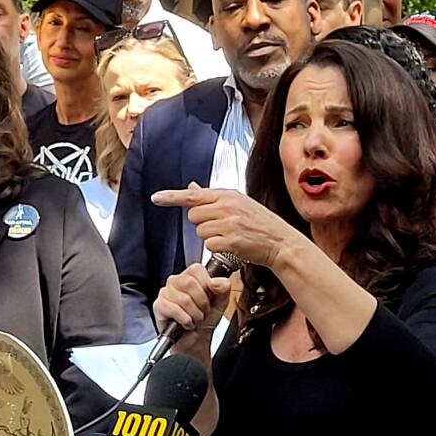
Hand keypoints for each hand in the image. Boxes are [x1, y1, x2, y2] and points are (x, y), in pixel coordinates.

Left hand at [151, 182, 293, 268]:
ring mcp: (229, 223)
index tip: (156, 198)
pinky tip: (231, 245)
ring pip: (200, 232)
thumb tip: (192, 187)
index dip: (171, 197)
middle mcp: (227, 206)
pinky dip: (217, 248)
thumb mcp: (238, 202)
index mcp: (227, 195)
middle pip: (193, 216)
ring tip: (229, 235)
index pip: (193, 195)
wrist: (280, 241)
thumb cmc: (259, 222)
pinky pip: (209, 245)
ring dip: (210, 237)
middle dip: (202, 223)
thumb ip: (212, 197)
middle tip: (220, 226)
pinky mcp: (231, 241)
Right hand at [153, 263, 230, 353]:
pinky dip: (185, 320)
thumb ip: (224, 288)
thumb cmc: (206, 319)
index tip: (209, 298)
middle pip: (189, 283)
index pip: (197, 270)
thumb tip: (216, 281)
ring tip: (195, 318)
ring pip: (183, 299)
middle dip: (201, 302)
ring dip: (195, 314)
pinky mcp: (159, 307)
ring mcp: (165, 293)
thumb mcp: (221, 303)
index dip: (207, 286)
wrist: (197, 339)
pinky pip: (174, 310)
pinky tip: (186, 323)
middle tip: (202, 311)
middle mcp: (175, 282)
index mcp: (190, 276)